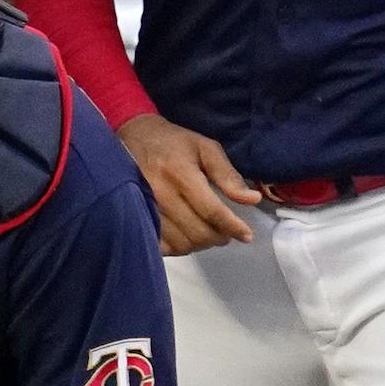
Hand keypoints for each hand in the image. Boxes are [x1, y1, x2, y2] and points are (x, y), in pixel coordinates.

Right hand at [116, 113, 261, 254]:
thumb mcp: (205, 148)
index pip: (211, 210)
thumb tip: (252, 199)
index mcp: (180, 173)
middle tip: (226, 232)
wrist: (132, 138)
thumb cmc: (173, 143)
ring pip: (181, 243)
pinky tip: (186, 236)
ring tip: (208, 232)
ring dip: (201, 243)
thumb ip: (228, 175)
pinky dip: (180, 247)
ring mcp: (145, 208)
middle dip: (219, 236)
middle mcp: (160, 193)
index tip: (246, 235)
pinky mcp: (136, 218)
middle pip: (197, 231)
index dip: (232, 226)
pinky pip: (162, 246)